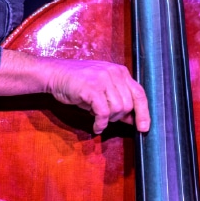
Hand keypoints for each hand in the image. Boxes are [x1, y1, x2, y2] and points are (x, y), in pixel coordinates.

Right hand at [0, 50, 149, 133]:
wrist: (55, 74)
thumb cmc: (78, 83)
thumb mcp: (102, 89)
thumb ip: (118, 100)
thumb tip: (133, 120)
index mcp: (120, 72)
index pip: (139, 94)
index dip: (144, 113)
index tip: (144, 128)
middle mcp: (114, 73)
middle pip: (128, 105)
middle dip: (119, 117)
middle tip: (105, 118)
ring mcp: (103, 79)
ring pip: (118, 109)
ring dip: (108, 120)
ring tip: (98, 118)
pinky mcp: (92, 88)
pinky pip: (103, 113)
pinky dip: (100, 124)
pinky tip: (95, 126)